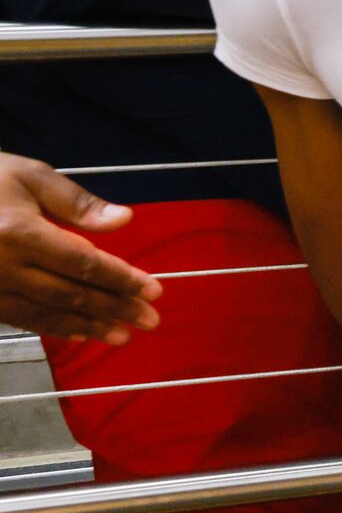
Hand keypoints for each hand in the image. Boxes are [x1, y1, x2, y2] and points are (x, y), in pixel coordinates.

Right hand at [0, 155, 160, 343]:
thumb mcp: (29, 176)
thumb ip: (77, 203)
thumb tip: (125, 219)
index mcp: (21, 234)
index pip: (85, 264)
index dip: (122, 280)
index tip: (154, 292)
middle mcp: (4, 267)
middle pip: (70, 294)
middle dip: (114, 309)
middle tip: (150, 320)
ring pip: (46, 314)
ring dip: (88, 327)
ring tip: (122, 335)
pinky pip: (21, 319)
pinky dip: (54, 328)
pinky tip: (79, 333)